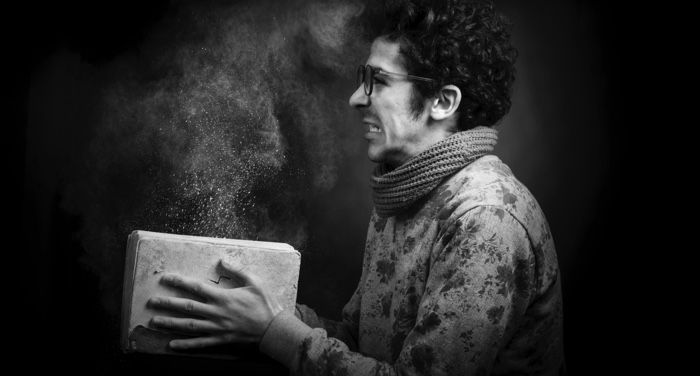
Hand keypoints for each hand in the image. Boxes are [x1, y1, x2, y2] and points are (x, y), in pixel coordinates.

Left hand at [148, 259, 283, 349]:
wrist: (274, 329)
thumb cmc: (266, 303)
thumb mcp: (254, 281)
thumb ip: (237, 270)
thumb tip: (221, 260)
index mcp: (223, 297)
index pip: (196, 287)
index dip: (179, 282)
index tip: (166, 279)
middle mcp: (217, 313)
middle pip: (187, 307)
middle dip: (167, 304)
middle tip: (152, 302)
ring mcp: (217, 328)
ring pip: (189, 326)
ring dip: (170, 323)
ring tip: (155, 321)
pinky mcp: (221, 340)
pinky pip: (200, 343)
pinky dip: (185, 344)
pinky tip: (172, 345)